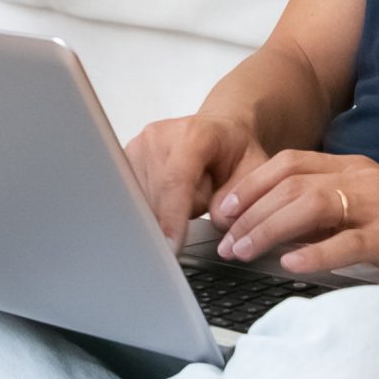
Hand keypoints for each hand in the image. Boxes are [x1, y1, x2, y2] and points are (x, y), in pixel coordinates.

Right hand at [122, 111, 266, 246]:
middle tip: (203, 200)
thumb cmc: (235, 150)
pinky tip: (170, 196)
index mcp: (193, 135)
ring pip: (143, 204)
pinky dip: (153, 208)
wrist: (219, 132)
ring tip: (186, 194)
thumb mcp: (254, 171)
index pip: (176, 180)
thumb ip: (244, 197)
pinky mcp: (125, 160)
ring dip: (165, 212)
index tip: (171, 247)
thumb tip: (219, 219)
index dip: (172, 216)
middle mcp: (159, 137)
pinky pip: (134, 201)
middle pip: (157, 199)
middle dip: (179, 215)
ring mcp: (138, 147)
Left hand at [211, 150, 378, 287]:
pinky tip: (289, 264)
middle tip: (222, 238)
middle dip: (250, 210)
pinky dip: (313, 252)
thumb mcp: (369, 209)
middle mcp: (364, 179)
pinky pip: (347, 241)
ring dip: (269, 229)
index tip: (222, 206)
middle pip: (291, 183)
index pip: (290, 163)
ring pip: (310, 206)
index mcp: (355, 168)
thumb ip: (329, 209)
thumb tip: (275, 224)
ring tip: (243, 251)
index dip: (251, 183)